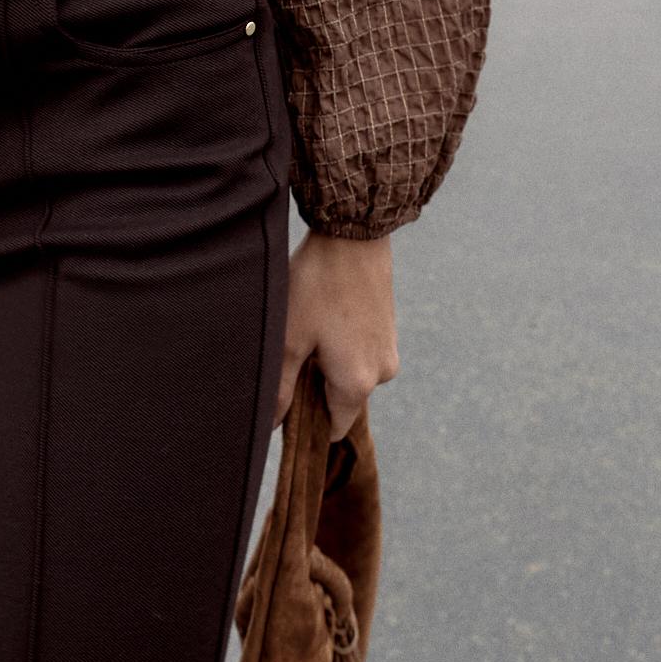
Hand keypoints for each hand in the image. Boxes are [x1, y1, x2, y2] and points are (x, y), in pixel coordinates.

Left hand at [276, 231, 396, 436]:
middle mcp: (381, 373)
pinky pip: (361, 352)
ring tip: (306, 331)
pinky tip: (322, 319)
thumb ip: (280, 388)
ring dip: (327, 363)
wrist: (354, 234)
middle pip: (341, 400)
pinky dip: (341, 346)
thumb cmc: (316, 287)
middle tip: (290, 356)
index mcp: (358, 384)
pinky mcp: (388, 330)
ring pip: (350, 373)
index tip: (285, 401)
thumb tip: (271, 425)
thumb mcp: (289, 339)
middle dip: (315, 387)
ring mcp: (389, 350)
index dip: (307, 422)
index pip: (334, 427)